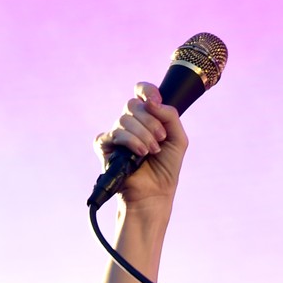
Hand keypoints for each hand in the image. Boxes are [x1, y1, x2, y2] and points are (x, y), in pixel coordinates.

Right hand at [94, 81, 187, 204]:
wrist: (156, 192)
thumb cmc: (166, 167)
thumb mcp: (178, 139)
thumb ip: (170, 116)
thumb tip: (151, 102)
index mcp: (147, 117)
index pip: (141, 91)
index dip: (147, 90)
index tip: (155, 100)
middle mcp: (131, 122)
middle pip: (133, 104)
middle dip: (150, 121)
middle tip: (161, 139)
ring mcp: (116, 133)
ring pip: (124, 119)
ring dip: (143, 135)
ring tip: (152, 151)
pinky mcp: (104, 145)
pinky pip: (114, 134)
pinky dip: (130, 142)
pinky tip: (139, 154)